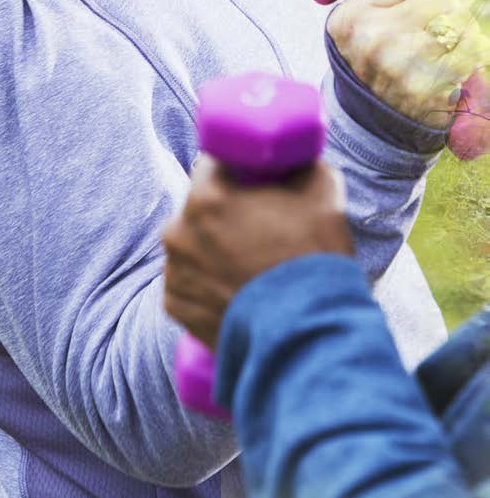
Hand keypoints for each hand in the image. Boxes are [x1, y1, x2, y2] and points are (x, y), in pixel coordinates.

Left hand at [163, 157, 352, 348]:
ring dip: (212, 248)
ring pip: (193, 245)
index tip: (253, 181)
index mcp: (206, 197)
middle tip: (257, 227)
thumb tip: (294, 160)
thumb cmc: (314, 259)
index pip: (214, 164)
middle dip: (224, 211)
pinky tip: (237, 289)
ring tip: (249, 265)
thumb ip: (301, 165)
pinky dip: (207, 283)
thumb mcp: (322, 190)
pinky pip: (189, 282)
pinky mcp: (176, 308)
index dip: (236, 169)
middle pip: (200, 207)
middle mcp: (178, 231)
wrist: (308, 337)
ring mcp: (174, 272)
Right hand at [327, 0, 489, 127]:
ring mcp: (406, 67)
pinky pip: (471, 53)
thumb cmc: (367, 52)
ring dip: (459, 27)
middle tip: (431, 20)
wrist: (369, 116)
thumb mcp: (360, 12)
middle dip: (443, 3)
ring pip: (461, 21)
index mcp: (354, 15)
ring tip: (441, 40)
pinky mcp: (432, 90)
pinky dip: (468, 52)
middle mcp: (377, 39)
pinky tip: (450, 60)